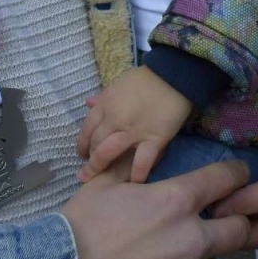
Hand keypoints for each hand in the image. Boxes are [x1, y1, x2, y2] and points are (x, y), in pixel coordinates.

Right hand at [61, 159, 250, 258]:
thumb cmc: (77, 230)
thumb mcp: (102, 187)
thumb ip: (131, 166)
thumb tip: (140, 148)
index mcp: (176, 202)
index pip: (227, 179)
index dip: (235, 176)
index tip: (235, 179)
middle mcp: (191, 240)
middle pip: (239, 230)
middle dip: (231, 226)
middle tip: (216, 228)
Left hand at [77, 66, 192, 182]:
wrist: (174, 75)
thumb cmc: (147, 78)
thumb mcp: (120, 83)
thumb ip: (104, 96)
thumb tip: (88, 103)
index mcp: (106, 104)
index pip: (86, 129)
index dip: (82, 144)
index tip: (84, 154)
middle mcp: (114, 119)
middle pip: (95, 144)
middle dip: (91, 160)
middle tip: (91, 171)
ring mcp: (133, 131)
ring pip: (108, 153)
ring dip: (101, 168)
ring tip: (102, 179)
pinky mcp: (154, 139)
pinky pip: (141, 161)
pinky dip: (136, 174)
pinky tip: (133, 183)